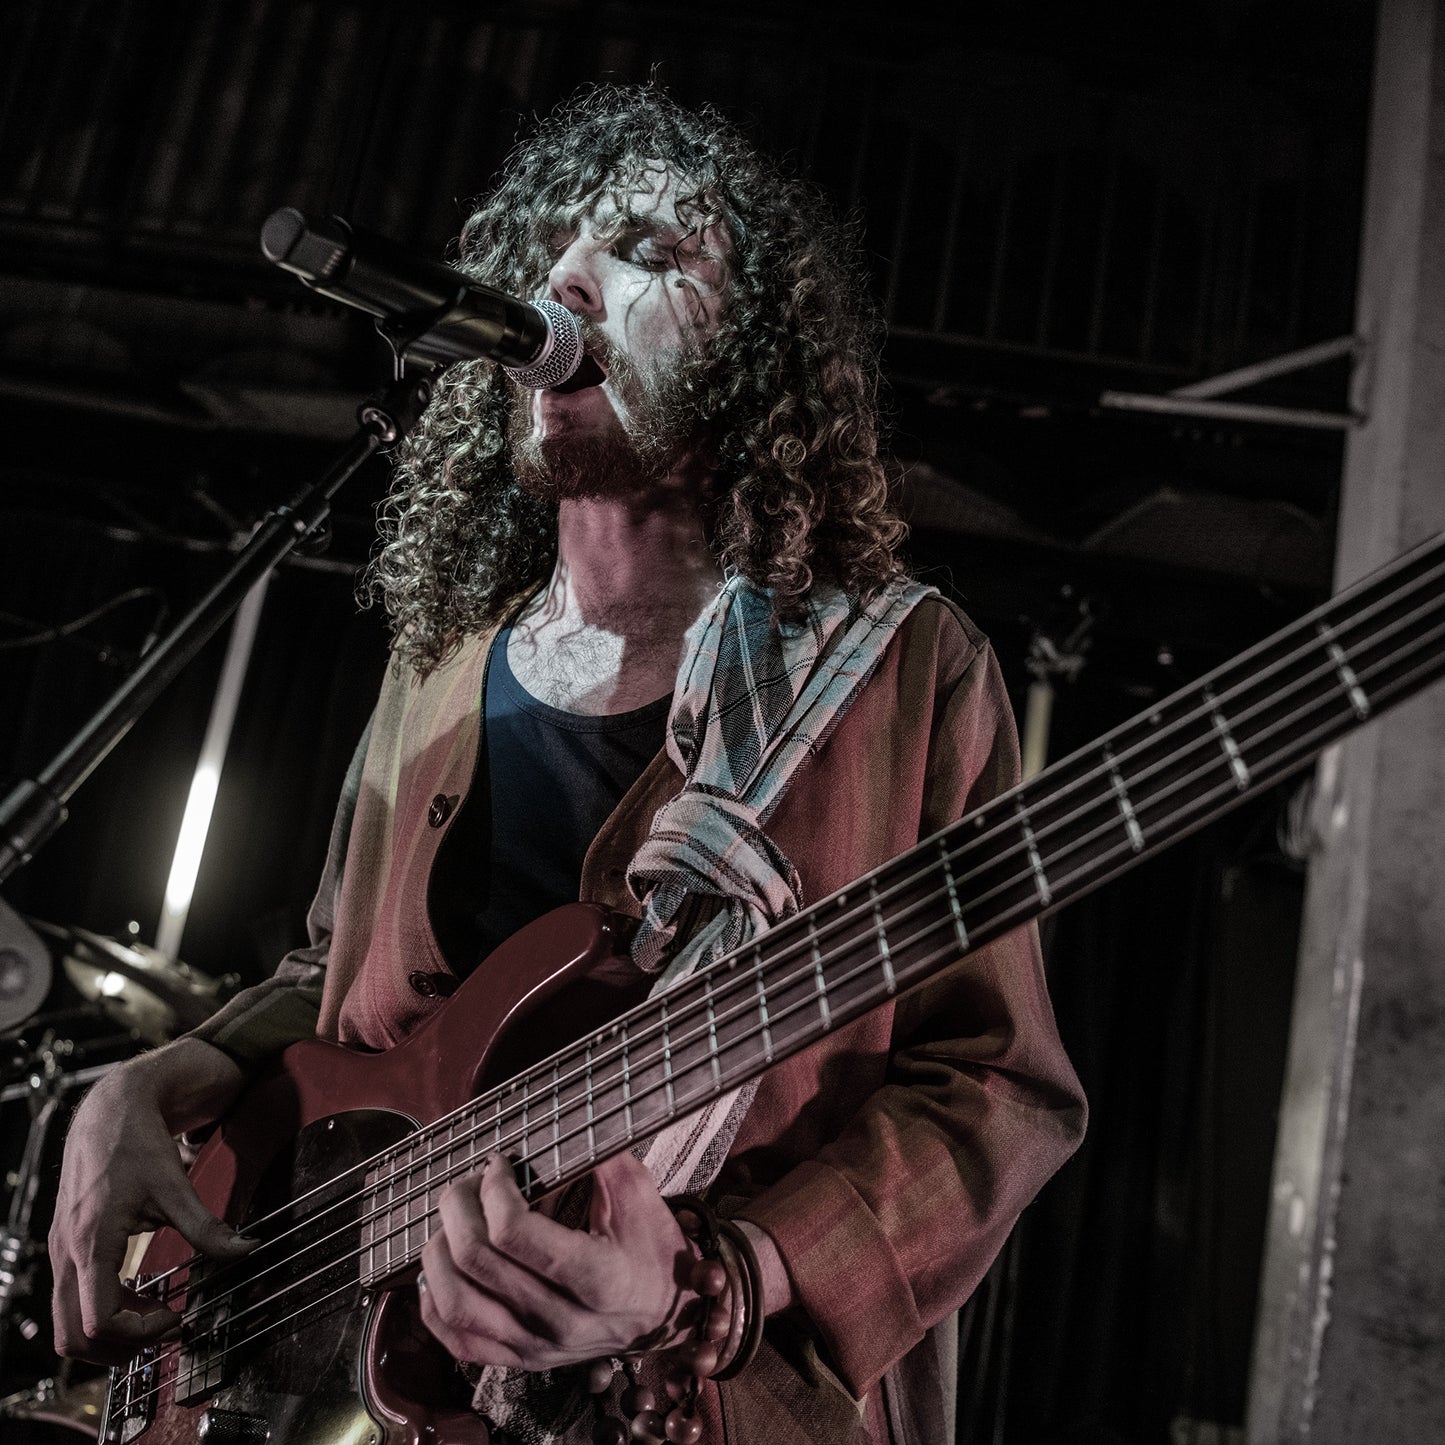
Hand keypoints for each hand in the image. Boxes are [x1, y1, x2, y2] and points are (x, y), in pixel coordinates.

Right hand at [49, 1039, 253, 1363]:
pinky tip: (139, 1295)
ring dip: (108, 1333)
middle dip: (116, 1348)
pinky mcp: (65, 1248)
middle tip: (162, 1329)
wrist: (108, 1112)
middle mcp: (66, 1254)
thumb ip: (206, 1226)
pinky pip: (71, 1301)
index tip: (174, 1316)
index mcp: (92, 1243)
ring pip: (66, 1324)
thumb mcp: (175, 1185)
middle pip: (70, 1337)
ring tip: (155, 1315)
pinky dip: (101, 1311)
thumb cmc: (136, 1144)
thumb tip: (244, 1250)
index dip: (139, 1332)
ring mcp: (61, 1253)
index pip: (99, 1321)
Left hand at [417, 1151, 695, 1369]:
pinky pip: (457, 1340)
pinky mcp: (521, 1360)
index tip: (499, 1165)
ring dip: (439, 1252)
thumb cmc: (652, 1248)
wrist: (666, 1314)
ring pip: (457, 1304)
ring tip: (450, 1222)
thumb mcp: (640, 1195)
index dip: (494, 1190)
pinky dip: (434, 1302)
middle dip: (458, 1208)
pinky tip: (441, 1268)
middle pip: (477, 1262)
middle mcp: (564, 1321)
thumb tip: (562, 1119)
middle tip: (468, 1183)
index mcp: (599, 1278)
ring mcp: (538, 1346)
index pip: (515, 1234)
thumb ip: (602, 1155)